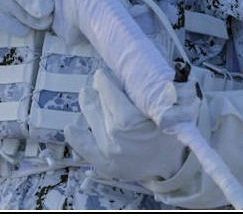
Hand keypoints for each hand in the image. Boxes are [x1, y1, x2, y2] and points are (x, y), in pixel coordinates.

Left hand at [64, 68, 191, 181]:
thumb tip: (138, 73)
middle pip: (101, 107)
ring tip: (85, 94)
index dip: (104, 83)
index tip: (101, 74)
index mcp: (132, 122)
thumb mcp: (171, 111)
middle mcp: (116, 137)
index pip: (111, 96)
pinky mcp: (105, 165)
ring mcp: (109, 152)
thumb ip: (157, 93)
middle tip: (97, 81)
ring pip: (93, 121)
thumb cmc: (172, 136)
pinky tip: (70, 128)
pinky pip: (86, 149)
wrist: (172, 169)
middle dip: (98, 92)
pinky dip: (77, 138)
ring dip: (88, 106)